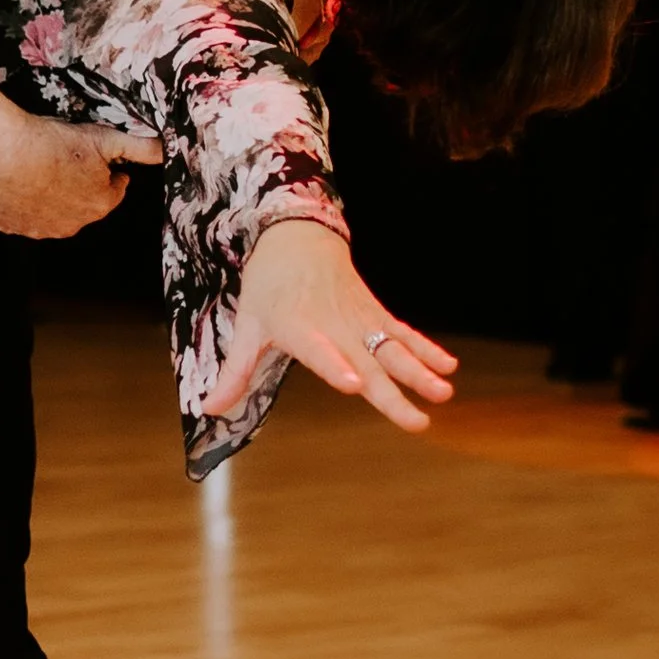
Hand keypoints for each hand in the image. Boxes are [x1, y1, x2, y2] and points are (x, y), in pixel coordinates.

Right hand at [0, 103, 162, 239]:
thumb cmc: (48, 143)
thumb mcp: (101, 138)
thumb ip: (138, 148)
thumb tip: (165, 149)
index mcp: (99, 205)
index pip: (114, 188)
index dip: (105, 169)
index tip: (90, 155)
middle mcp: (73, 225)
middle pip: (84, 202)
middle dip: (78, 184)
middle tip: (62, 158)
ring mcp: (40, 229)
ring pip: (53, 211)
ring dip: (50, 194)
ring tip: (38, 166)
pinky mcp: (10, 226)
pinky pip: (23, 215)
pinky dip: (22, 201)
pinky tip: (17, 179)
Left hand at [203, 218, 457, 434]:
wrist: (296, 235)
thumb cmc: (268, 285)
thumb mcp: (247, 325)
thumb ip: (235, 372)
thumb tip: (209, 410)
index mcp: (297, 328)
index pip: (317, 352)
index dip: (335, 366)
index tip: (353, 384)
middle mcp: (333, 326)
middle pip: (367, 364)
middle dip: (392, 394)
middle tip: (416, 423)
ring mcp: (358, 319)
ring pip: (393, 350)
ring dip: (420, 372)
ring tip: (444, 394)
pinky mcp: (374, 313)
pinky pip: (403, 333)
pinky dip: (426, 348)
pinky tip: (448, 367)